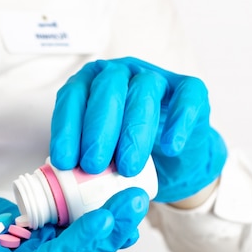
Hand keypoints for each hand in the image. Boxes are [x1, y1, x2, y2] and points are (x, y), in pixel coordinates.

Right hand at [0, 182, 146, 251]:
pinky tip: (110, 199)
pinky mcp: (27, 231)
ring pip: (73, 243)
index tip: (104, 219)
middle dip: (105, 233)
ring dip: (104, 223)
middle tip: (134, 204)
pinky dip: (86, 213)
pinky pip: (62, 225)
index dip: (76, 247)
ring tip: (133, 200)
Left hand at [50, 57, 226, 202]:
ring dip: (134, 131)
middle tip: (95, 166)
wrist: (174, 160)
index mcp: (92, 83)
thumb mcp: (101, 155)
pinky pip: (186, 97)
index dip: (67, 128)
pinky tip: (170, 146)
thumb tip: (61, 179)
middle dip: (98, 130)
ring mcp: (158, 77)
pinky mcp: (190, 89)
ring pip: (144, 91)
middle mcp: (123, 72)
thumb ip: (83, 158)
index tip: (65, 162)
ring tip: (127, 168)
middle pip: (108, 89)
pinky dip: (178, 121)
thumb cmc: (130, 153)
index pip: (74, 96)